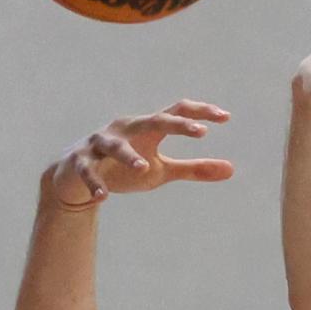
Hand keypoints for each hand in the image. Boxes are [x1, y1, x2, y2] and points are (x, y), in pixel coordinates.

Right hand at [50, 100, 232, 207]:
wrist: (77, 176)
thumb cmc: (126, 169)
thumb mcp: (162, 170)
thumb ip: (194, 169)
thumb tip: (232, 169)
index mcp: (147, 128)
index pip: (176, 113)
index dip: (200, 113)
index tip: (226, 117)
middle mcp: (125, 129)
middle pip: (153, 121)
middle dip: (176, 125)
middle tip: (200, 132)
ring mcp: (100, 144)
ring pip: (115, 145)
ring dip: (128, 156)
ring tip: (143, 167)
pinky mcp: (80, 161)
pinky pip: (88, 171)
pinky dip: (95, 183)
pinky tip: (104, 197)